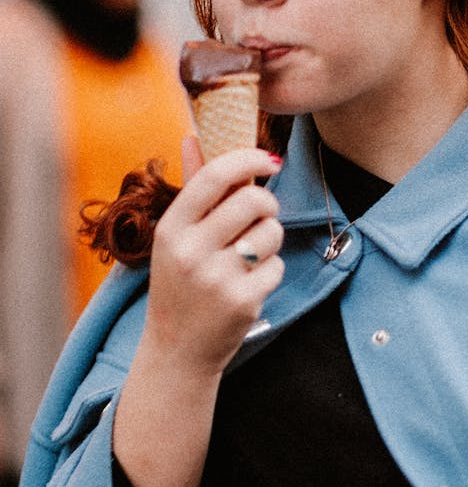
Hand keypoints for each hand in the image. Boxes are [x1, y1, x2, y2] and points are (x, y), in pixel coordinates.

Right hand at [145, 136, 284, 377]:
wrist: (177, 350)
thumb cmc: (180, 282)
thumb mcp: (175, 236)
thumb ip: (192, 187)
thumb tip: (193, 136)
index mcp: (172, 227)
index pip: (216, 176)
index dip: (249, 159)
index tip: (270, 159)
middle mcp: (190, 250)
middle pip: (254, 200)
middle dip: (267, 204)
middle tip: (261, 216)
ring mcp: (216, 278)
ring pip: (271, 232)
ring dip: (270, 240)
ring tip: (248, 256)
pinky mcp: (242, 302)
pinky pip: (277, 266)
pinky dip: (270, 272)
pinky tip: (248, 285)